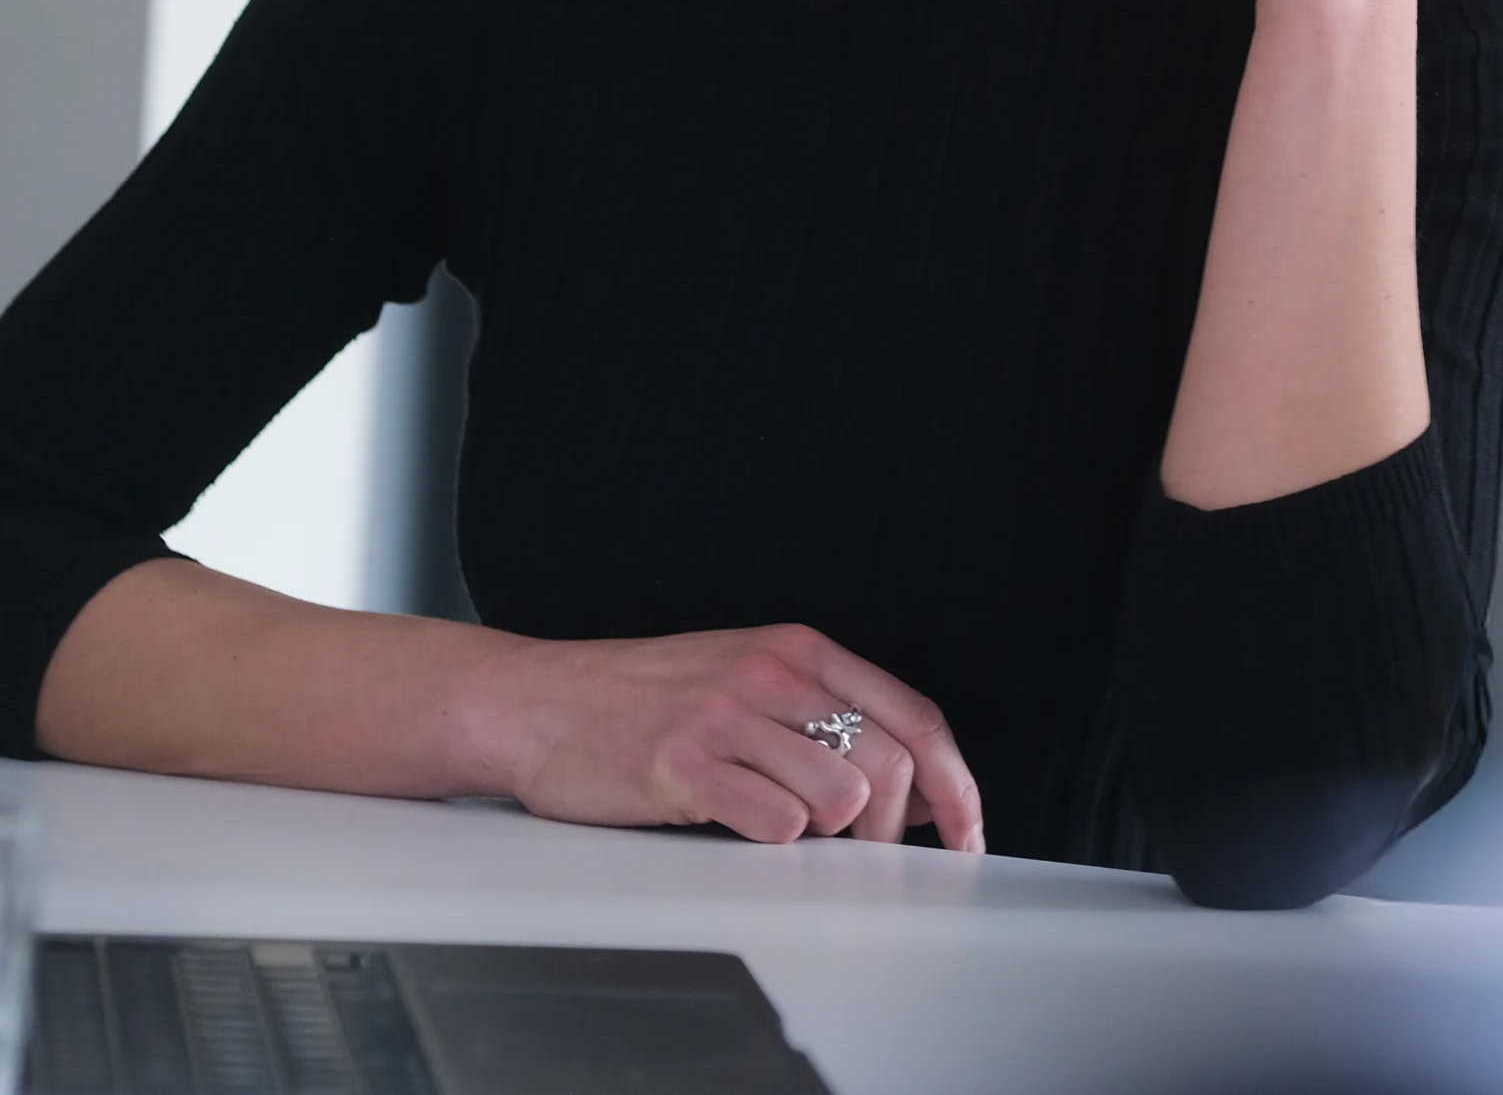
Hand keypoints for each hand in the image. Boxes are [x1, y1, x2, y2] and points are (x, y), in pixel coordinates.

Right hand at [465, 621, 985, 851]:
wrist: (535, 700)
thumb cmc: (641, 699)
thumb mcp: (746, 680)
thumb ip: (824, 715)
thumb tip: (913, 785)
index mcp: (799, 650)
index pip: (915, 715)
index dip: (956, 783)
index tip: (966, 832)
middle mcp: (772, 675)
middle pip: (892, 761)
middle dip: (895, 828)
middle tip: (869, 852)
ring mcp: (727, 717)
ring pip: (841, 795)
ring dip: (828, 833)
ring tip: (784, 825)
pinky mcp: (683, 764)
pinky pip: (774, 822)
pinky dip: (775, 842)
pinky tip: (741, 827)